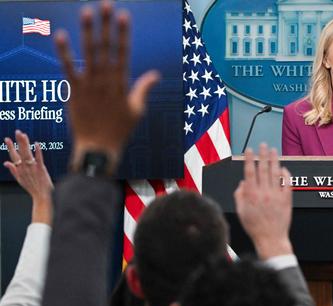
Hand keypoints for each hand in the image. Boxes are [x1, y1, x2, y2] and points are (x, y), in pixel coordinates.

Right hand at [4, 130, 52, 223]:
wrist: (42, 196)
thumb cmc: (32, 188)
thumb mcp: (20, 179)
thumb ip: (13, 170)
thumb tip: (6, 162)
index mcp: (20, 169)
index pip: (13, 156)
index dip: (10, 147)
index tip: (6, 138)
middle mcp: (25, 168)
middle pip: (20, 152)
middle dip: (18, 141)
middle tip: (17, 131)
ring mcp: (33, 168)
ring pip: (28, 154)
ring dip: (25, 144)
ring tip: (24, 135)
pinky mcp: (41, 169)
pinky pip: (39, 159)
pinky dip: (38, 152)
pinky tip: (37, 144)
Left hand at [54, 0, 159, 172]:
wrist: (98, 149)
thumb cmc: (119, 131)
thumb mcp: (137, 110)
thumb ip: (144, 89)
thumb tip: (156, 75)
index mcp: (122, 84)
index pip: (123, 52)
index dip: (123, 33)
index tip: (124, 15)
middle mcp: (106, 81)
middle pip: (107, 47)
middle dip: (107, 25)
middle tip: (107, 4)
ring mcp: (89, 85)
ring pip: (89, 53)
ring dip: (88, 31)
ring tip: (87, 11)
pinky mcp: (74, 91)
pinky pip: (68, 68)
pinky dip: (64, 52)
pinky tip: (61, 35)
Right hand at [234, 144, 292, 259]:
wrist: (271, 238)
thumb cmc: (254, 226)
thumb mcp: (241, 211)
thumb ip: (239, 195)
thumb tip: (242, 182)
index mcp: (251, 194)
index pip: (249, 171)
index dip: (249, 158)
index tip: (249, 149)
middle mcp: (263, 192)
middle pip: (263, 168)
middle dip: (263, 154)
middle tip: (263, 144)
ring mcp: (276, 195)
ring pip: (275, 172)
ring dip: (274, 159)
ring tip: (274, 150)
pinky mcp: (286, 199)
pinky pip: (287, 182)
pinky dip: (285, 174)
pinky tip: (283, 168)